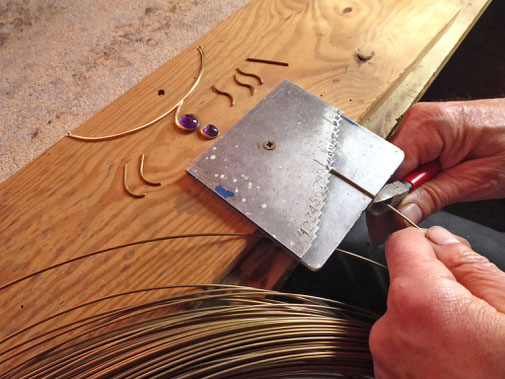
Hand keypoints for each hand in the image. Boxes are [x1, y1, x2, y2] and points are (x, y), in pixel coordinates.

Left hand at [369, 227, 504, 377]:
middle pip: (404, 285)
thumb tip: (440, 242)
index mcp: (419, 300)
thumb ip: (468, 264)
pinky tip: (455, 366)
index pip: (401, 243)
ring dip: (429, 322)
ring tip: (468, 349)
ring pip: (403, 319)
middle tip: (473, 316)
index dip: (424, 243)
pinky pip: (402, 349)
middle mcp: (390, 330)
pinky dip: (423, 349)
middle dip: (434, 289)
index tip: (441, 251)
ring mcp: (387, 362)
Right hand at [391, 99, 504, 223]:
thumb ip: (433, 196)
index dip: (384, 198)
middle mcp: (418, 119)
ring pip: (397, 166)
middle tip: (414, 212)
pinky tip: (437, 179)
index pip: (385, 168)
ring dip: (410, 185)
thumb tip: (400, 213)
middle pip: (387, 167)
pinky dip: (418, 176)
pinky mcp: (429, 130)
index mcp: (425, 125)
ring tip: (437, 189)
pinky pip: (411, 159)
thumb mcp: (478, 180)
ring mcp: (422, 123)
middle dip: (396, 193)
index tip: (387, 222)